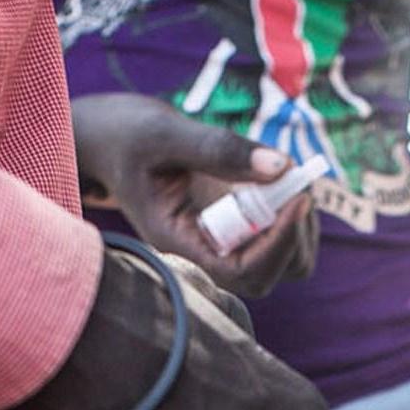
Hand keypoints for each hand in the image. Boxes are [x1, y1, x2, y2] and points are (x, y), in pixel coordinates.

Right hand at [71, 92, 318, 297]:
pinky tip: (281, 178)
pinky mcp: (234, 227)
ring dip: (300, 224)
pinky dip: (291, 210)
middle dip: (295, 234)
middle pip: (269, 275)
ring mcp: (220, 242)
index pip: (241, 272)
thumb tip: (282, 167)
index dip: (278, 245)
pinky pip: (277, 236)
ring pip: (281, 262)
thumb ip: (219, 149)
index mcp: (178, 243)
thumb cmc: (125, 136)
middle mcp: (202, 252)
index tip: (297, 199)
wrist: (110, 140)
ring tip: (292, 179)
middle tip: (299, 185)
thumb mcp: (163, 133)